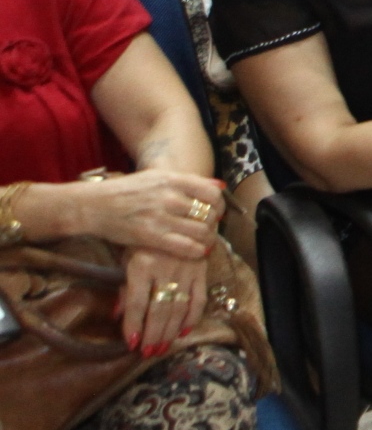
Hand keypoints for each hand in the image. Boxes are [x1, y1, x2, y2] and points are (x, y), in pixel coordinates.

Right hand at [71, 167, 224, 259]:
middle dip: (213, 224)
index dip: (219, 205)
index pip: (212, 192)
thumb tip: (219, 186)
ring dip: (207, 239)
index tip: (216, 211)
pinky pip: (185, 246)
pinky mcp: (150, 236)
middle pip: (209, 213)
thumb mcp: (156, 177)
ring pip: (201, 230)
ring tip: (204, 242)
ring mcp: (160, 216)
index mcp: (172, 179)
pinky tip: (197, 252)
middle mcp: (169, 196)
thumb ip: (186, 182)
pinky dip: (196, 251)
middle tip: (209, 230)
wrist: (93, 205)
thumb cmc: (125, 191)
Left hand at [120, 245, 212, 352]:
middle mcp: (165, 268)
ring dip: (170, 331)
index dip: (134, 325)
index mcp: (142, 264)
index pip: (138, 302)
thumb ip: (125, 286)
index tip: (131, 344)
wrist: (177, 215)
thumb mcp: (127, 256)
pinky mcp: (201, 270)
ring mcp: (186, 269)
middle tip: (148, 352)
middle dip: (153, 334)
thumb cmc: (145, 238)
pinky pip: (199, 298)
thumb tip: (117, 315)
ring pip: (179, 307)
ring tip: (162, 348)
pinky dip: (193, 316)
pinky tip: (184, 331)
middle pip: (159, 308)